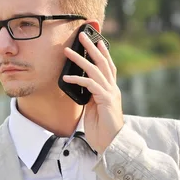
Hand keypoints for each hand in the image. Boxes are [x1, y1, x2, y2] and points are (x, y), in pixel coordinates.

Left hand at [62, 32, 123, 152]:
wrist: (111, 143)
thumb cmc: (102, 129)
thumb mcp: (94, 108)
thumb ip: (91, 96)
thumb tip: (81, 85)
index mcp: (110, 90)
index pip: (108, 67)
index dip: (103, 53)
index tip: (98, 40)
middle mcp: (112, 89)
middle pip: (103, 63)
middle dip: (92, 48)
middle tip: (83, 36)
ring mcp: (110, 93)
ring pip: (96, 70)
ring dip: (81, 59)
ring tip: (68, 51)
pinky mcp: (105, 100)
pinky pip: (90, 85)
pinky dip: (78, 79)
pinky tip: (67, 76)